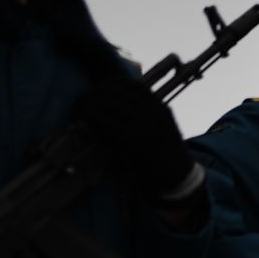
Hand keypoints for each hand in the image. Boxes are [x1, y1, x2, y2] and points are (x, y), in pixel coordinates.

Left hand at [73, 78, 197, 201]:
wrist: (177, 175)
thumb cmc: (165, 153)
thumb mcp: (162, 126)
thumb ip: (145, 113)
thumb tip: (115, 101)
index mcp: (159, 106)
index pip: (131, 84)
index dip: (111, 83)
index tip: (99, 88)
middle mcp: (152, 111)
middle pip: (117, 92)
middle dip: (96, 93)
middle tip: (83, 98)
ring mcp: (142, 124)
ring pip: (109, 103)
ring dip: (91, 102)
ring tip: (80, 106)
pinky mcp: (130, 138)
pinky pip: (105, 120)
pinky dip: (91, 116)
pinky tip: (84, 117)